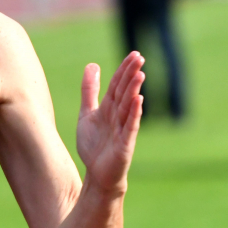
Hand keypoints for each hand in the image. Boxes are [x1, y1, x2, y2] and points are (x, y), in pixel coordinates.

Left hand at [76, 52, 144, 194]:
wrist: (97, 173)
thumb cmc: (94, 144)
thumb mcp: (87, 113)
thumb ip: (89, 91)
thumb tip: (92, 65)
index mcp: (109, 108)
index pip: (117, 85)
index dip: (124, 70)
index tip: (134, 54)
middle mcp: (117, 116)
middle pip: (124, 92)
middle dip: (131, 75)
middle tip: (139, 57)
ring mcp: (123, 129)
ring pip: (128, 107)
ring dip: (134, 90)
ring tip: (140, 74)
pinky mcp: (125, 144)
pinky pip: (130, 127)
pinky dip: (134, 114)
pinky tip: (138, 100)